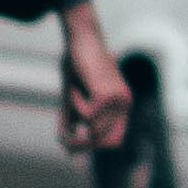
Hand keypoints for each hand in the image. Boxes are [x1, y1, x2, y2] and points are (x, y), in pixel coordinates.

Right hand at [59, 6, 129, 156]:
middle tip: (63, 137)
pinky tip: (74, 87)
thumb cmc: (76, 65)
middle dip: (81, 144)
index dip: (94, 146)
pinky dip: (74, 104)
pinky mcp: (108, 95)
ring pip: (93, 129)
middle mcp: (124, 104)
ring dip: (74, 116)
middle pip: (105, 141)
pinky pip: (87, 116)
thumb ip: (73, 121)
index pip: (115, 140)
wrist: (82, 38)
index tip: (73, 144)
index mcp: (121, 105)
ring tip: (69, 95)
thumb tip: (68, 149)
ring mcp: (119, 100)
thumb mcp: (73, 98)